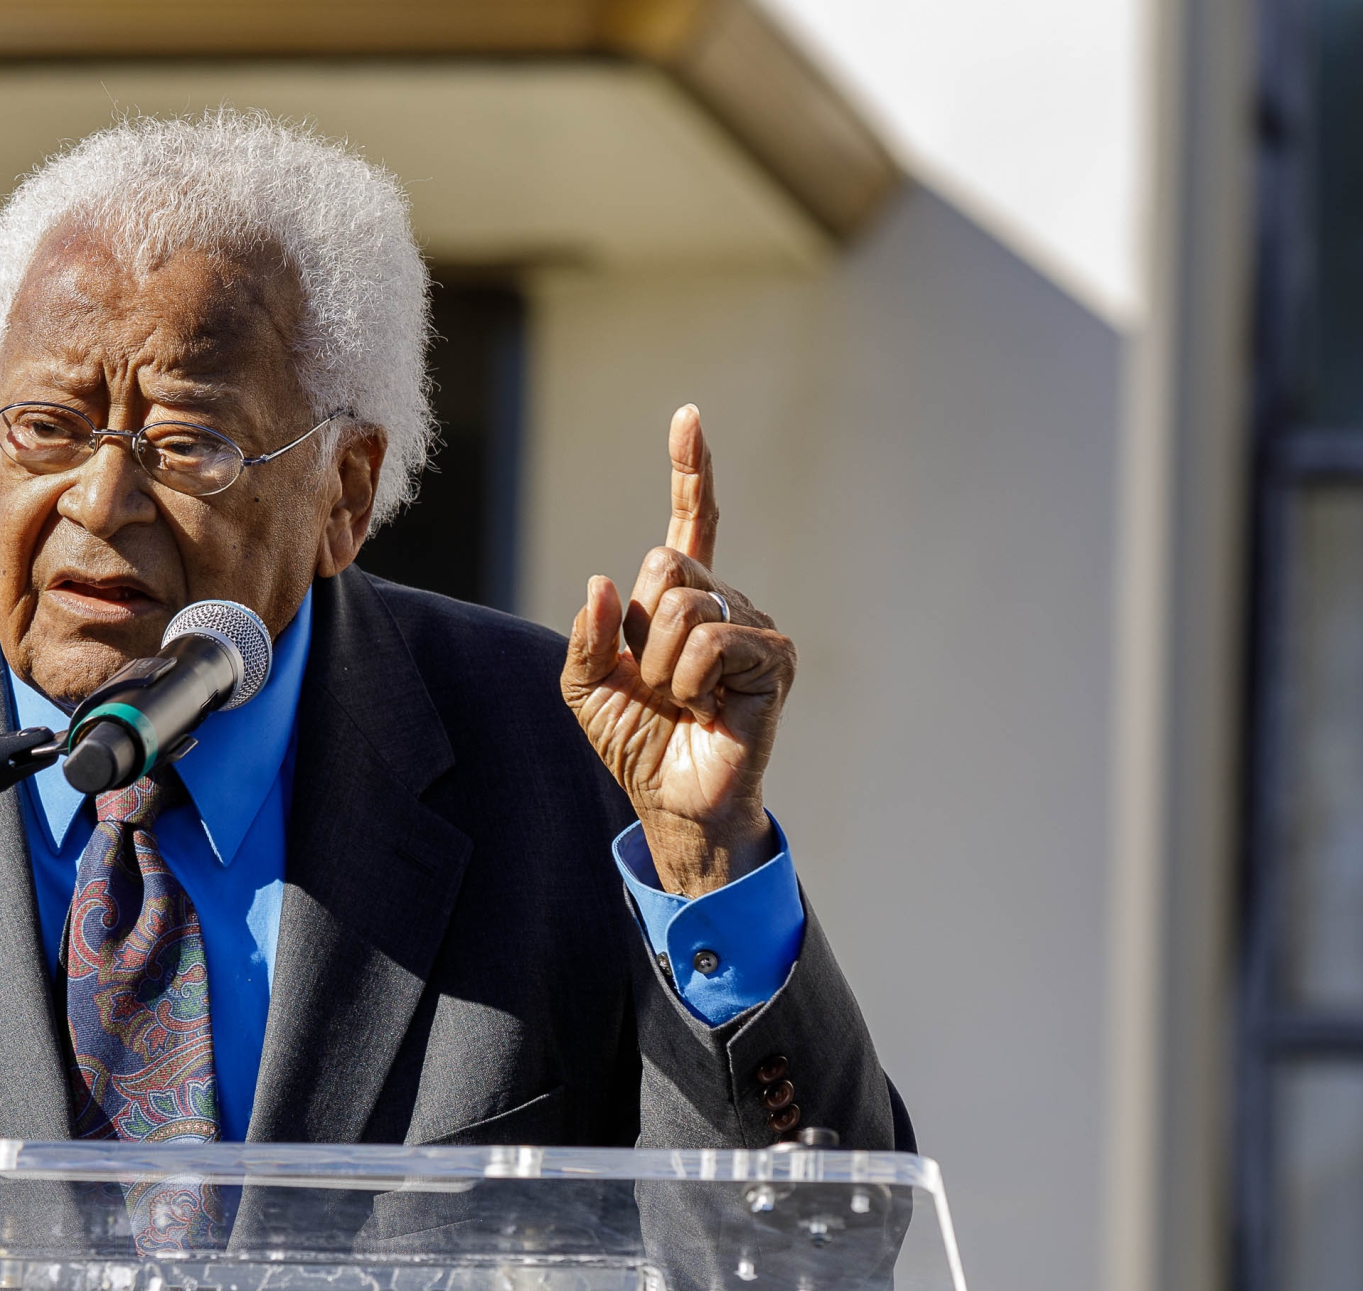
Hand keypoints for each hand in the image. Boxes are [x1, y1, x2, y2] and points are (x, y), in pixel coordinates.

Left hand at [562, 405, 794, 896]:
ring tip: (681, 700)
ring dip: (662, 666)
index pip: (690, 522)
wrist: (672, 800)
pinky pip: (713, 641)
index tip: (687, 417)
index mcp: (681, 600)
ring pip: (684, 606)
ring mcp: (754, 625)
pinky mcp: (775, 657)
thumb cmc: (636, 742)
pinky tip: (706, 707)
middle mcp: (724, 600)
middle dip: (641, 632)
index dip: (690, 470)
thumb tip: (604, 581)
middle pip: (665, 565)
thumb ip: (589, 635)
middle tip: (657, 683)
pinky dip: (690, 680)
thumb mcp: (586, 687)